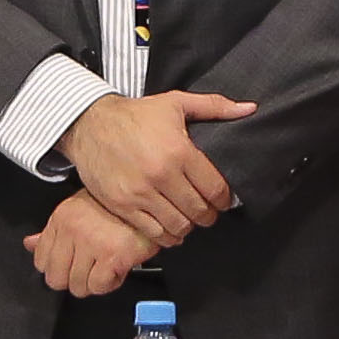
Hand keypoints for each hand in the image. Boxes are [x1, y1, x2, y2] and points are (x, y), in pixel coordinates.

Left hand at [28, 189, 153, 299]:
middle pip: (55, 279)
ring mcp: (91, 244)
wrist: (149, 204)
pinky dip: (109, 283)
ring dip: (92, 282)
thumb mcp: (77, 211)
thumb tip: (30, 244)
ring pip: (77, 287)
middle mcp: (73, 230)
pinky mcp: (112, 257)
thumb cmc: (115, 207)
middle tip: (88, 269)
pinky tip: (116, 268)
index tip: (70, 264)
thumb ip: (52, 232)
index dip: (56, 267)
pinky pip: (98, 287)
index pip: (40, 260)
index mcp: (62, 218)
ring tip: (104, 266)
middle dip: (72, 279)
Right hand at [59, 90, 256, 251]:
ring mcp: (141, 193)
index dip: (224, 199)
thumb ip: (215, 106)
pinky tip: (170, 227)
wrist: (90, 123)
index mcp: (179, 151)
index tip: (222, 200)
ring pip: (178, 226)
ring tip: (188, 218)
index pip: (215, 189)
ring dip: (189, 226)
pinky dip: (167, 236)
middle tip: (207, 211)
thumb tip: (248, 109)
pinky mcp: (123, 206)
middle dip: (208, 215)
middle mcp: (161, 175)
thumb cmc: (135, 114)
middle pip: (199, 211)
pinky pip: (153, 233)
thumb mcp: (176, 102)